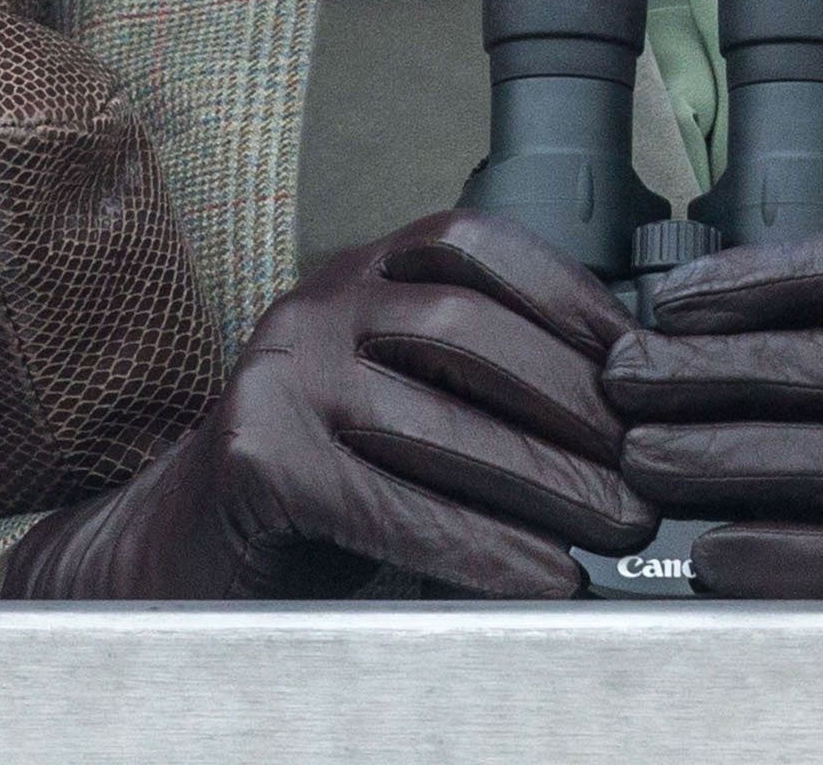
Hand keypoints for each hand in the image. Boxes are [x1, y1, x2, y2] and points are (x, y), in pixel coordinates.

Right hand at [1, 209, 649, 597]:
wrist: (178, 550)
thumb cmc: (316, 484)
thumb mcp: (397, 402)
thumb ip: (473, 382)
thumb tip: (622, 413)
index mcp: (356, 273)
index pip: (473, 246)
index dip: (566, 295)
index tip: (638, 362)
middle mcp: (314, 306)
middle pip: (462, 331)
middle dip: (570, 402)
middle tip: (643, 471)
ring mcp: (279, 376)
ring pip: (433, 418)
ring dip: (543, 479)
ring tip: (615, 528)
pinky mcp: (258, 458)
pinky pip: (390, 504)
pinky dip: (478, 546)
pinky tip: (538, 577)